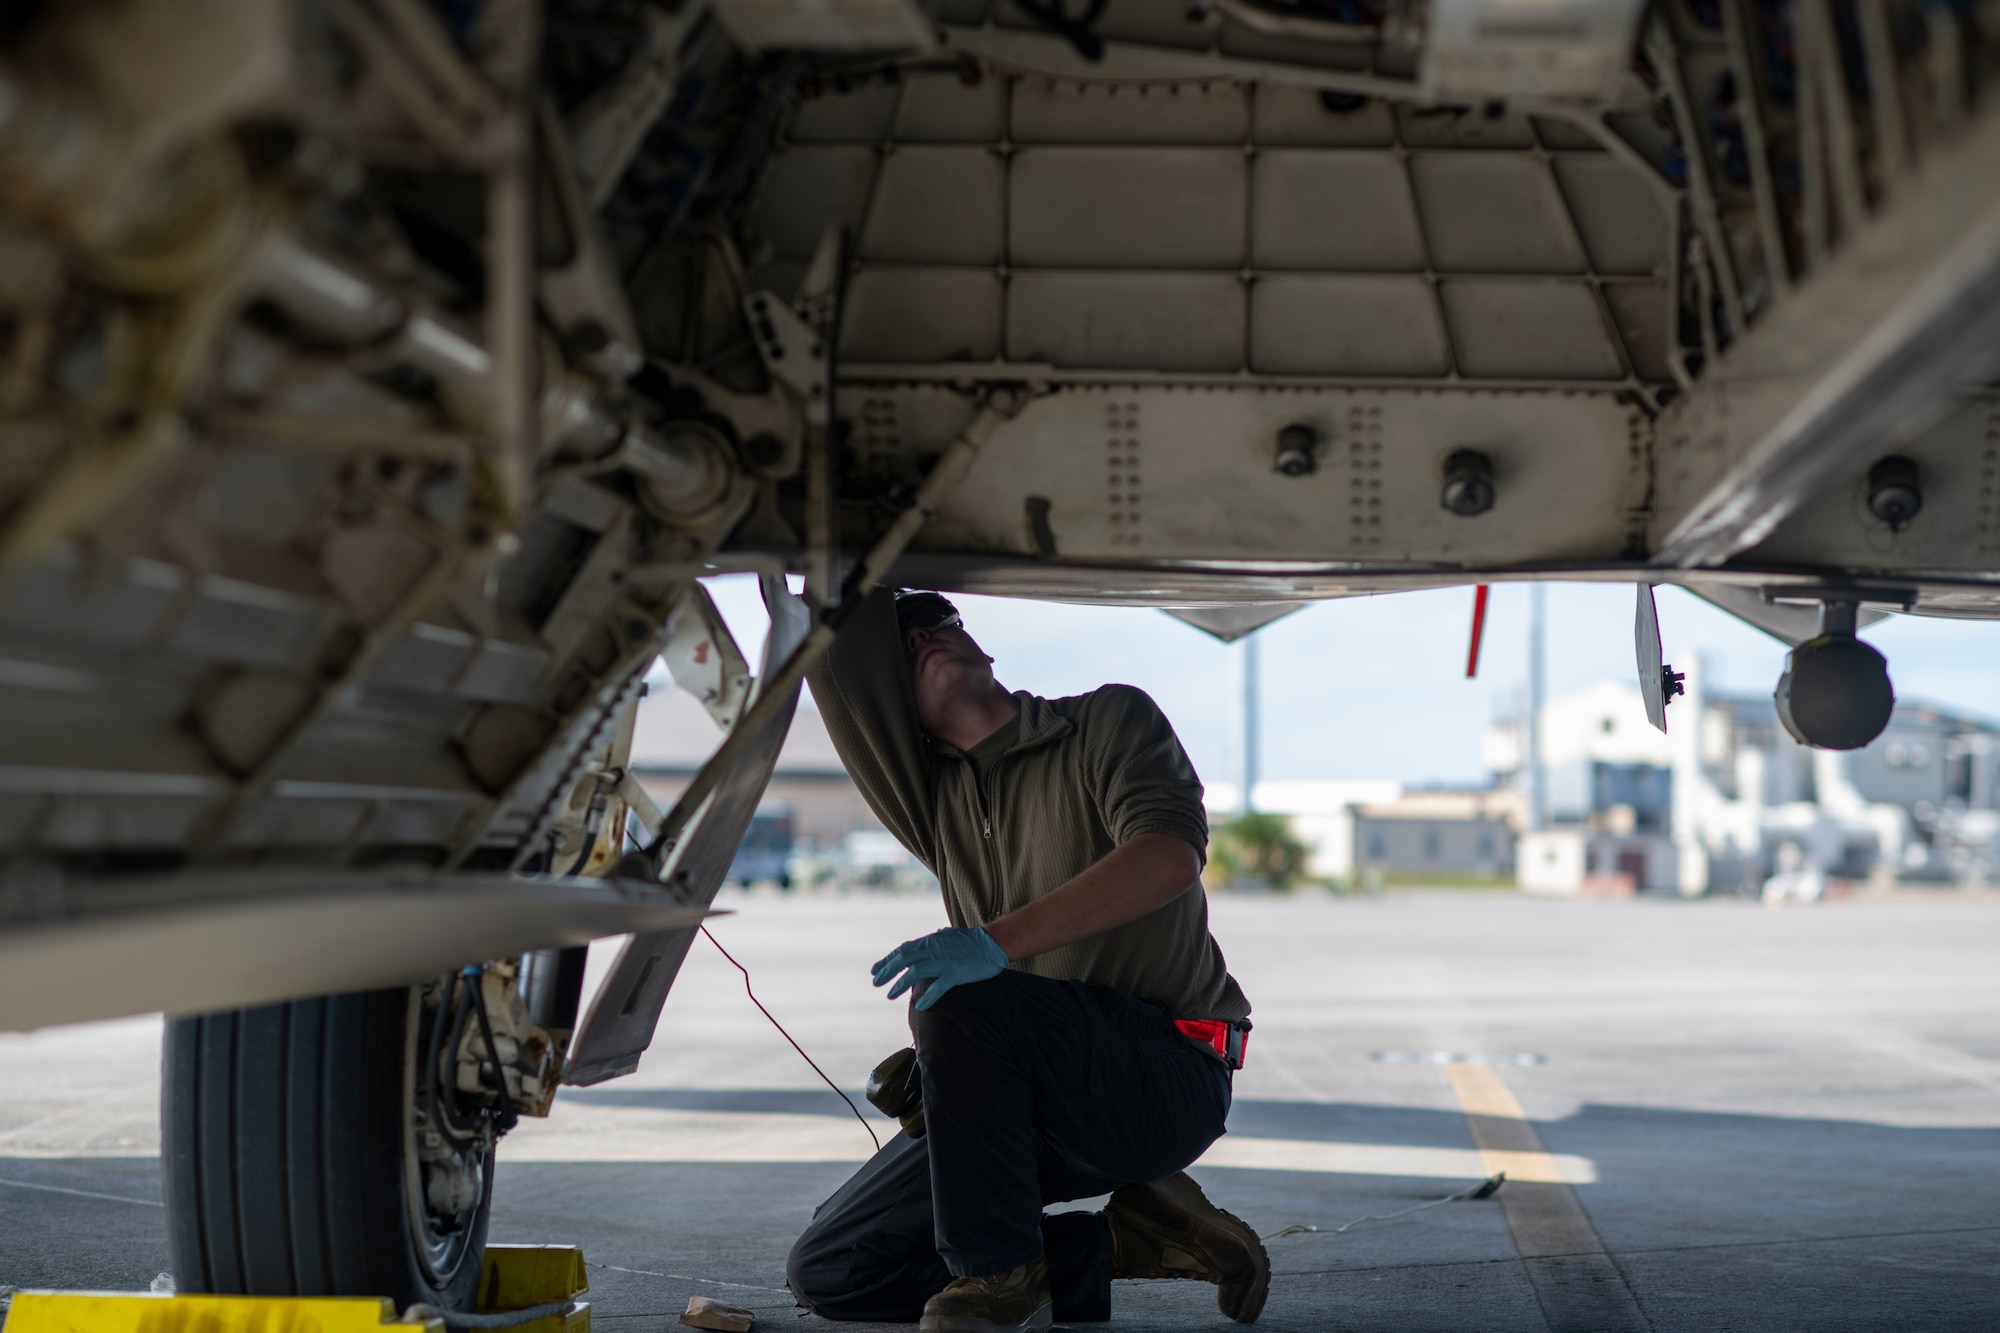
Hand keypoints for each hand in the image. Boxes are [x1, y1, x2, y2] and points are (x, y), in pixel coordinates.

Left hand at [870, 927, 1008, 1010]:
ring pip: (916, 972)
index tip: (875, 970)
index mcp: (931, 941)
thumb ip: (942, 936)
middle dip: (887, 971)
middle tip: (875, 983)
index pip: (904, 950)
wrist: (994, 943)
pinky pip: (939, 986)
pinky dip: (928, 996)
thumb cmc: (974, 940)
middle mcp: (934, 949)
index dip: (888, 960)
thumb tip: (938, 932)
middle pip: (904, 959)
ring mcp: (944, 960)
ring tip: (889, 995)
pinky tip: (920, 1006)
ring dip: (900, 984)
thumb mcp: (953, 934)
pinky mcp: (956, 972)